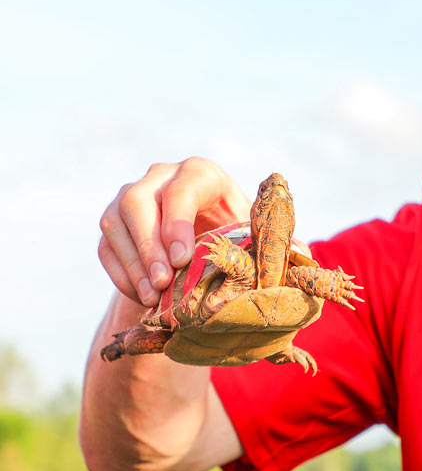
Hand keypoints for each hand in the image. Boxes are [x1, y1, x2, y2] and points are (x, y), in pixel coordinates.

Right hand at [98, 158, 250, 306]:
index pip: (181, 189)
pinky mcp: (115, 221)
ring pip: (115, 223)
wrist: (208, 230)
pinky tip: (142, 296)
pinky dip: (122, 274)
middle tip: (163, 282)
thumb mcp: (249, 228)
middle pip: (137, 201)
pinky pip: (106, 247)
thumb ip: (254, 238)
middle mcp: (160, 176)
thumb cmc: (235, 229)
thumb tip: (267, 255)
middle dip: (149, 246)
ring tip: (153, 297)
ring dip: (133, 264)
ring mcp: (130, 196)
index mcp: (199, 173)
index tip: (182, 260)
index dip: (178, 224)